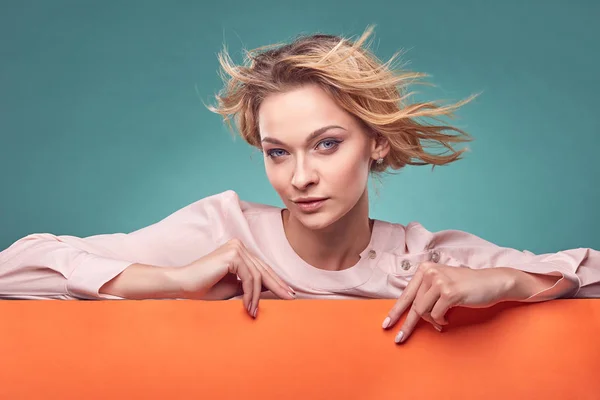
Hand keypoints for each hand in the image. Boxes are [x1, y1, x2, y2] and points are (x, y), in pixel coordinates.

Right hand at [173, 238, 295, 316]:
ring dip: (257, 297)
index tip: (288, 294)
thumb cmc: (204, 289)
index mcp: (239, 251)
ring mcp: (236, 248)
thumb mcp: (233, 288)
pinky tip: (249, 307)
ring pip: (257, 276)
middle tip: (291, 298)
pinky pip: (250, 278)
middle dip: (278, 286)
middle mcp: (239, 246)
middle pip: (263, 270)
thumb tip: (270, 291)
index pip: (261, 268)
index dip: (275, 282)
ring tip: (254, 312)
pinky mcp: (233, 255)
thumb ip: (249, 286)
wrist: (182, 286)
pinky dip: (251, 294)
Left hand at [381, 262, 517, 343]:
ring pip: (423, 310)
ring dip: (431, 321)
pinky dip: (440, 320)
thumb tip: (410, 312)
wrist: (492, 282)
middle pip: (413, 305)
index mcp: (425, 269)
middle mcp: (429, 272)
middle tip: (400, 338)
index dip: (395, 311)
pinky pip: (436, 315)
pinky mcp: (449, 292)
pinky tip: (447, 319)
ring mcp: (439, 281)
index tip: (386, 324)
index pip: (406, 294)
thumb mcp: (442, 283)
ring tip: (441, 322)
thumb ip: (426, 292)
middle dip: (407, 324)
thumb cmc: (467, 286)